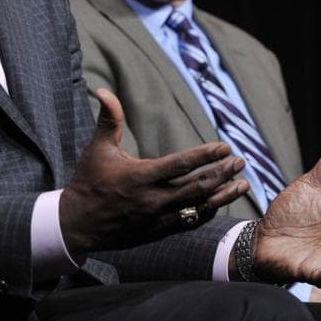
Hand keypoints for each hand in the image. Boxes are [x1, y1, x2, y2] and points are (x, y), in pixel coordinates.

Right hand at [60, 88, 248, 255]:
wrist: (78, 224)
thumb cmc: (89, 181)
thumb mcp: (97, 148)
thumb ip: (108, 118)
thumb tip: (103, 89)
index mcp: (140, 177)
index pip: (180, 165)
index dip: (205, 155)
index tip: (225, 146)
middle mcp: (153, 200)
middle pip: (197, 187)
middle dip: (222, 173)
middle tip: (240, 161)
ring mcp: (158, 219)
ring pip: (198, 208)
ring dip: (223, 195)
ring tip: (243, 183)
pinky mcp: (159, 231)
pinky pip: (190, 223)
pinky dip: (209, 212)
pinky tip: (222, 202)